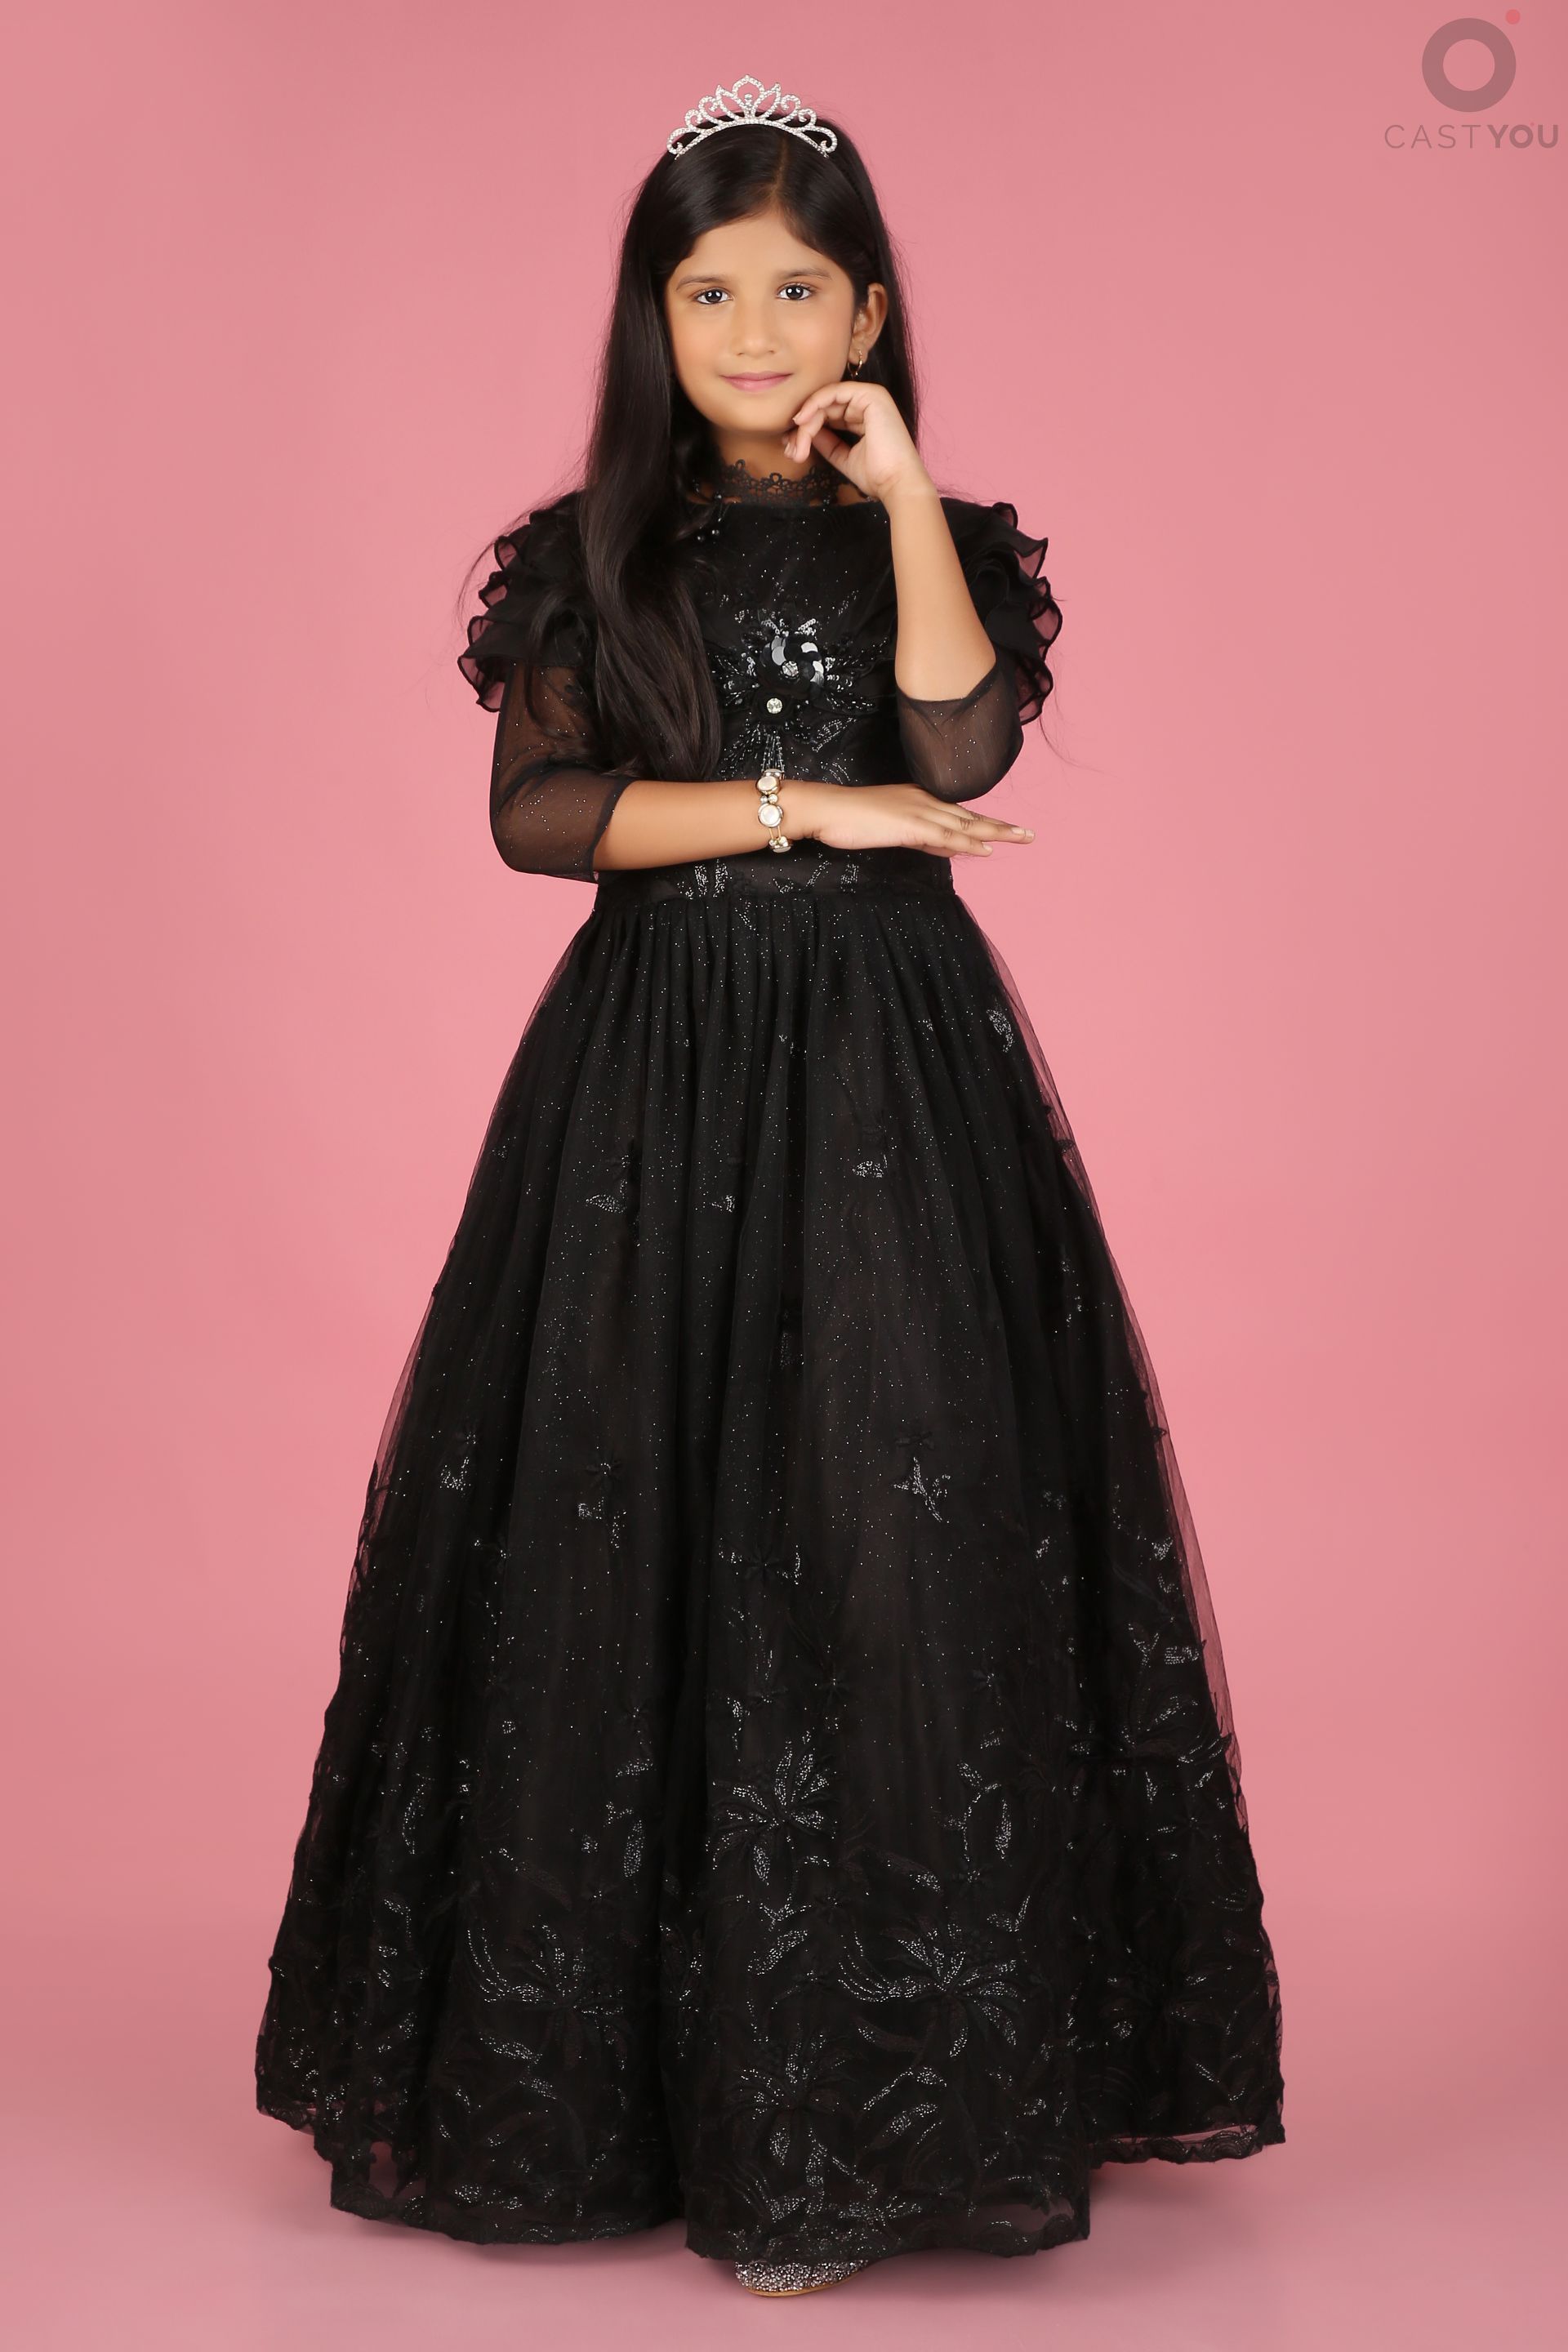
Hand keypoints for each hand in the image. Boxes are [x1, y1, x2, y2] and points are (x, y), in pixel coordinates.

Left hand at [781, 380, 933, 508]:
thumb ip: (827, 441)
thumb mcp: (843, 457)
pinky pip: (833, 393)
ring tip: (797, 445)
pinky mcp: (870, 395)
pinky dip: (814, 405)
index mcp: (864, 416)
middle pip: (824, 407)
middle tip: (791, 450)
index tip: (793, 448)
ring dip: (806, 422)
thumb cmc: (877, 476)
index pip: (829, 414)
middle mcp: (868, 402)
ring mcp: (870, 396)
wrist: (897, 484)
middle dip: (803, 428)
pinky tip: (802, 421)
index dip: (808, 428)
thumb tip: (804, 432)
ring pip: (825, 401)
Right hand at [785, 780, 1034, 859]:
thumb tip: (948, 849)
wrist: (827, 809)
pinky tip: (987, 849)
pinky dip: (969, 842)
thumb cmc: (850, 818)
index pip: (959, 815)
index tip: (1006, 831)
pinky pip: (946, 836)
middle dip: (1000, 826)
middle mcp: (925, 801)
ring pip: (966, 825)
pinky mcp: (911, 825)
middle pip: (971, 817)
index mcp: (920, 799)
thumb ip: (921, 838)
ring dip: (996, 833)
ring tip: (1022, 838)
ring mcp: (920, 812)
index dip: (984, 824)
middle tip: (1029, 834)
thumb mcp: (892, 827)